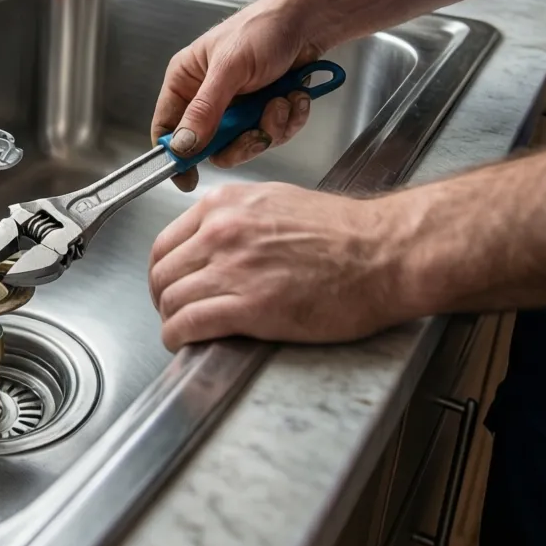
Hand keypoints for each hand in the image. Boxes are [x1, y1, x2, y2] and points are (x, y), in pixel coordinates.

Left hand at [149, 183, 411, 350]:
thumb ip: (235, 219)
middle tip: (174, 312)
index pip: (165, 243)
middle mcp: (220, 232)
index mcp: (224, 205)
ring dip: (171, 321)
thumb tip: (209, 242)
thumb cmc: (344, 232)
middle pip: (162, 274)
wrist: (384, 253)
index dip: (164, 272)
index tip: (170, 285)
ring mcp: (232, 269)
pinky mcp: (248, 307)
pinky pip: (189, 324)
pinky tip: (185, 343)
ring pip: (171, 300)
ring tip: (183, 330)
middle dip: (163, 298)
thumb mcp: (275, 203)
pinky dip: (178, 337)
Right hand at [150, 0, 322, 191]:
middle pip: (211, 146)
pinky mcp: (263, 110)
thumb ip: (205, 109)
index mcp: (186, 81)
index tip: (188, 178)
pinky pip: (272, 135)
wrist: (309, 20)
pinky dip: (288, 119)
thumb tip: (183, 145)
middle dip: (241, 141)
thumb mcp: (230, 68)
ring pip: (245, 144)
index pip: (167, 128)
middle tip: (257, 131)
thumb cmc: (263, 28)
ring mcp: (237, 107)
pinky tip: (294, 96)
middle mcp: (208, 98)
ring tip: (282, 100)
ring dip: (270, 126)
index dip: (175, 156)